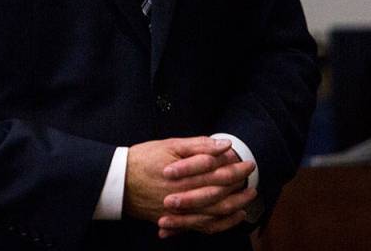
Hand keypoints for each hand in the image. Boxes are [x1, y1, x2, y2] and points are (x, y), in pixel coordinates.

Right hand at [122, 137, 252, 223]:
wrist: (118, 182)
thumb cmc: (143, 159)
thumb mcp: (169, 145)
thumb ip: (198, 146)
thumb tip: (224, 144)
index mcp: (187, 175)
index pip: (220, 173)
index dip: (236, 168)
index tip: (248, 163)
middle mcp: (187, 196)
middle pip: (221, 194)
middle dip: (240, 187)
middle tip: (252, 179)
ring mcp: (182, 212)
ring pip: (216, 213)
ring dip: (235, 207)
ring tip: (248, 200)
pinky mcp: (176, 221)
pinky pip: (203, 227)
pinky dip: (220, 224)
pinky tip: (230, 218)